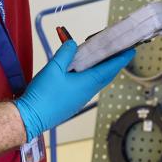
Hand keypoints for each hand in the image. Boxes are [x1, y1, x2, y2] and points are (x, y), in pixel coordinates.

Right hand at [13, 40, 133, 141]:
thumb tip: (73, 43)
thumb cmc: (43, 95)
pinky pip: (86, 86)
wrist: (30, 118)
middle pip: (106, 74)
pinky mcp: (73, 102)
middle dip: (113, 62)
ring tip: (99, 56)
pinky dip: (89, 75)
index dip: (121, 58)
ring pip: (96, 80)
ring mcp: (81, 98)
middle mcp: (88, 91)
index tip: (131, 50)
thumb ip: (65, 53)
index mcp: (88, 82)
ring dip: (100, 68)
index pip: (110, 67)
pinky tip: (80, 69)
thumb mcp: (54, 68)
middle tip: (117, 50)